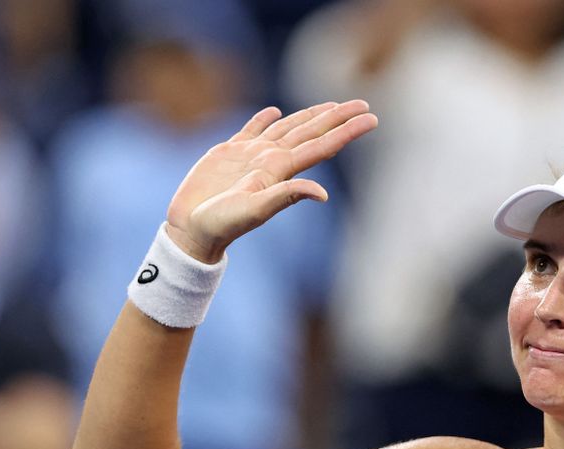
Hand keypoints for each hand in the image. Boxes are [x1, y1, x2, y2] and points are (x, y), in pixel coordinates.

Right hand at [164, 100, 377, 262]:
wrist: (191, 230)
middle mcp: (271, 159)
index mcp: (281, 169)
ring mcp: (251, 155)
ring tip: (331, 106)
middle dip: (337, 117)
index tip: (372, 118)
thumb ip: (287, 196)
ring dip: (309, 116)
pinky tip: (274, 112)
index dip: (347, 130)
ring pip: (287, 128)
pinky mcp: (228, 153)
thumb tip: (323, 194)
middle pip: (311, 132)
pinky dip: (263, 119)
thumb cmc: (222, 224)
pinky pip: (251, 130)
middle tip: (363, 103)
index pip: (322, 145)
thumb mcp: (255, 210)